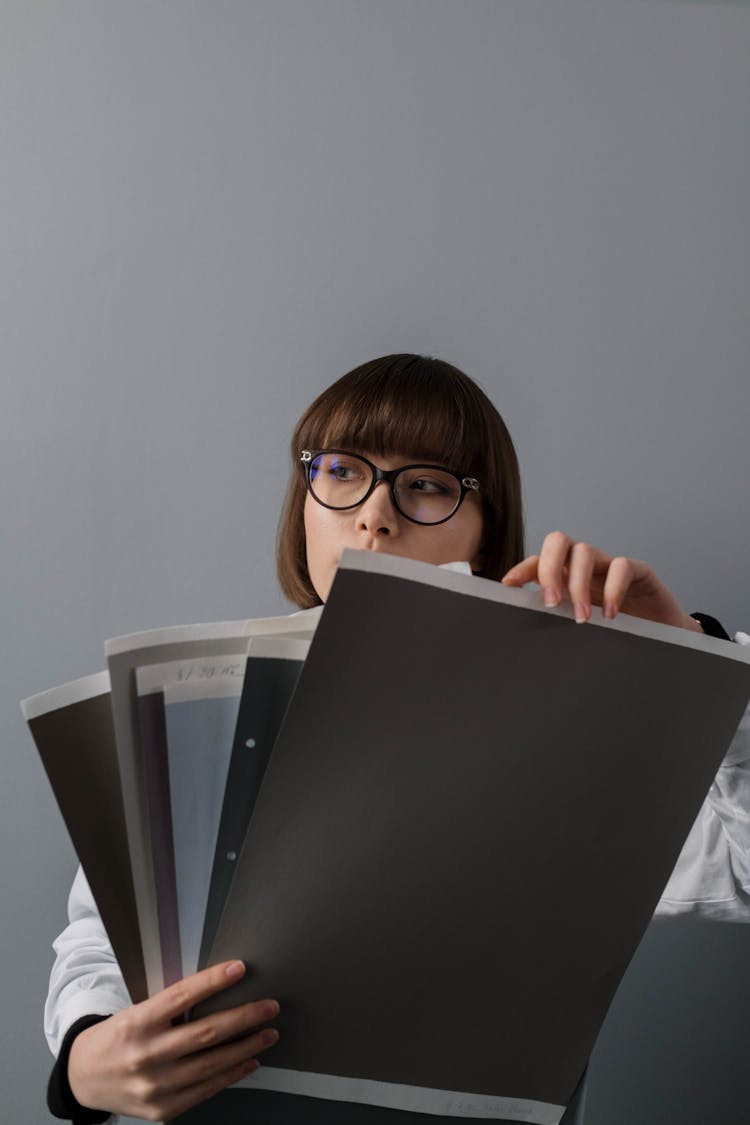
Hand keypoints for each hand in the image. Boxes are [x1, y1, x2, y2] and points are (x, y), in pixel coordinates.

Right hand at [68, 960, 278, 1120]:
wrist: (83, 1078)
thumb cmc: (116, 1038)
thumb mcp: (135, 1013)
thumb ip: (170, 1007)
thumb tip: (217, 989)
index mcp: (137, 1022)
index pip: (182, 996)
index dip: (213, 981)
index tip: (239, 968)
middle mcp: (146, 1055)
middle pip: (206, 1033)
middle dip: (245, 1018)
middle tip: (270, 1006)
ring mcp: (155, 1086)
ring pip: (212, 1064)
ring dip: (247, 1047)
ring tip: (268, 1033)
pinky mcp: (162, 1109)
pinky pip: (206, 1089)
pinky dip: (231, 1074)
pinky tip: (248, 1062)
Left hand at [502, 531, 701, 630]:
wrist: (662, 634)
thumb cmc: (616, 629)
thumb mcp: (580, 624)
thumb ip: (557, 621)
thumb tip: (522, 634)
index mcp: (565, 574)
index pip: (538, 561)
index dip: (523, 569)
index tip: (510, 585)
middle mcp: (584, 564)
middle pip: (558, 542)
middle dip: (549, 569)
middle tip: (551, 603)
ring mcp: (609, 565)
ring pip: (585, 552)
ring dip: (578, 584)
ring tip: (582, 617)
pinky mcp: (638, 571)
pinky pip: (621, 566)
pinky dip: (613, 589)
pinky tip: (610, 614)